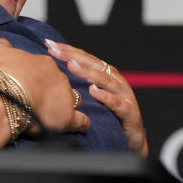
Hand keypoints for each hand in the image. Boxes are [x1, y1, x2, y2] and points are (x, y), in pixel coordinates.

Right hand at [0, 38, 90, 134]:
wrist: (4, 96)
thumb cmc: (2, 76)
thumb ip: (3, 45)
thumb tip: (4, 43)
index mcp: (45, 64)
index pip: (48, 70)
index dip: (39, 78)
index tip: (30, 85)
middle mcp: (59, 78)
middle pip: (60, 85)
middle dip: (51, 92)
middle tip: (36, 100)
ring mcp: (65, 97)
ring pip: (73, 100)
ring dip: (65, 106)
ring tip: (52, 113)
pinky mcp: (67, 117)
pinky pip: (82, 122)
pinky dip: (81, 124)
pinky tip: (76, 125)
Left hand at [45, 39, 147, 155]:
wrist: (133, 138)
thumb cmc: (110, 116)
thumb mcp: (92, 98)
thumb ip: (79, 86)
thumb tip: (53, 75)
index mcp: (106, 75)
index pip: (85, 58)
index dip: (68, 50)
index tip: (49, 44)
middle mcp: (115, 80)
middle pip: (93, 64)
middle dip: (73, 56)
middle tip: (55, 50)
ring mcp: (123, 95)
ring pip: (105, 80)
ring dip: (88, 72)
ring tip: (71, 65)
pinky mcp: (129, 111)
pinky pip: (116, 103)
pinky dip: (105, 96)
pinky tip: (93, 91)